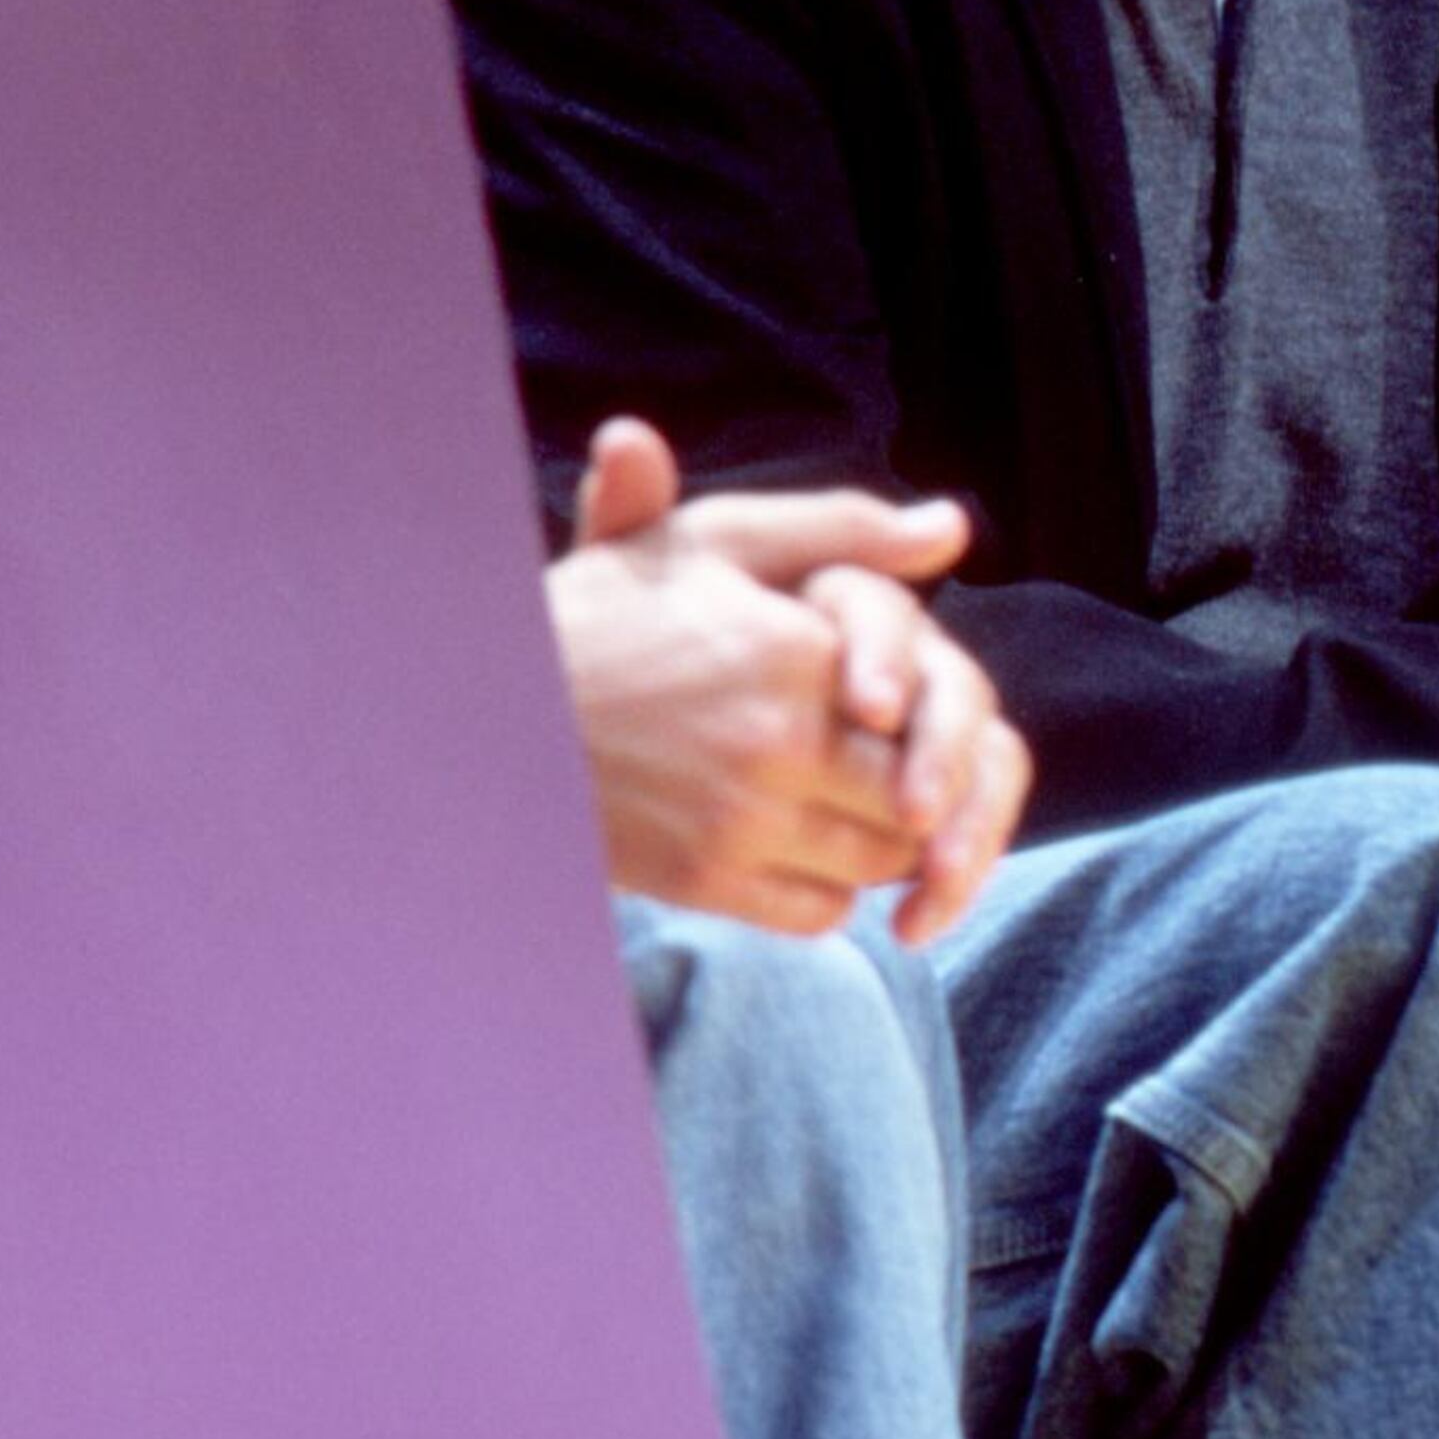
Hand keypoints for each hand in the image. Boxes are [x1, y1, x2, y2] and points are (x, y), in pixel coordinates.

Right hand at [552, 419, 1031, 941]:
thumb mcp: (713, 543)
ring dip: (881, 839)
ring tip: (843, 803)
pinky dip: (831, 889)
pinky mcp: (707, 882)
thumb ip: (842, 528)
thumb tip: (953, 528)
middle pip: (915, 788)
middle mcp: (778, 739)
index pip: (929, 701)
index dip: (925, 709)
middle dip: (914, 782)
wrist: (485, 714)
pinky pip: (825, 910)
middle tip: (880, 762)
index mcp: (792, 648)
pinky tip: (797, 846)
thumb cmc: (609, 616)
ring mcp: (743, 819)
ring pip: (882, 857)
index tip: (888, 703)